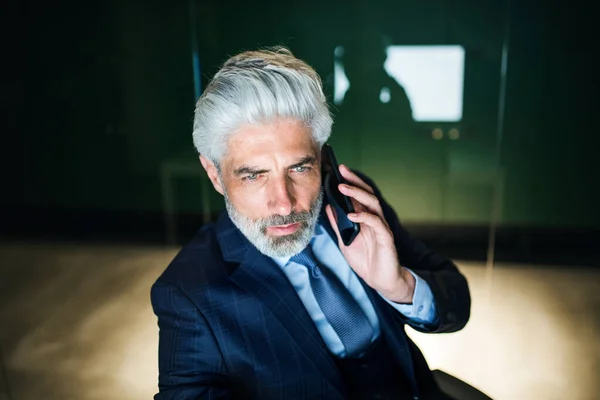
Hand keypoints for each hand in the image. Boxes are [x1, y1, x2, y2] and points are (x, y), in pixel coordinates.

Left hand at [325, 165, 414, 303]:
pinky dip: (364, 217)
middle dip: (355, 181)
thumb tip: (328, 206)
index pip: (359, 195)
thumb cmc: (364, 260)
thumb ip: (338, 224)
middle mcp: (374, 219)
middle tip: (342, 170)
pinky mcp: (386, 237)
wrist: (379, 280)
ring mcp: (381, 227)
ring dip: (357, 194)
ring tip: (343, 187)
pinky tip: (352, 214)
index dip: (350, 182)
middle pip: (367, 194)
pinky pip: (376, 223)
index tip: (337, 170)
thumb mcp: (345, 241)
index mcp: (365, 218)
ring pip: (373, 204)